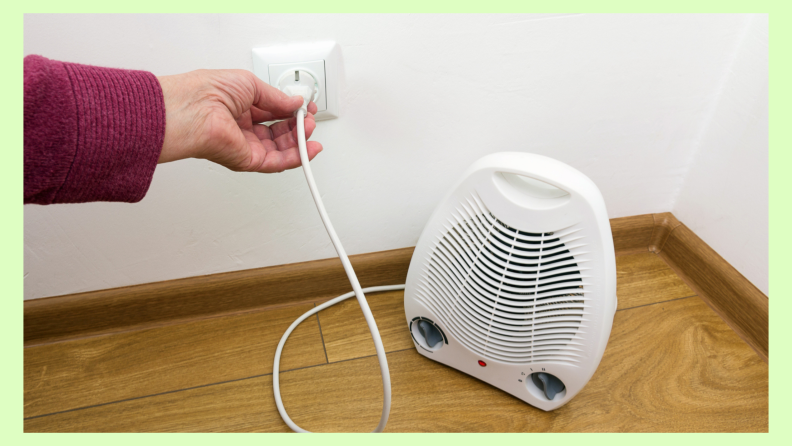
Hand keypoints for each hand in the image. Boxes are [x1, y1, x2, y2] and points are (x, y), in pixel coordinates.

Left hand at [156, 69, 321, 172]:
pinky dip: (296, 157)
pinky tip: (308, 149)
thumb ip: (276, 97)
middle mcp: (242, 128)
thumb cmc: (206, 92)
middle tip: (309, 118)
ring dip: (300, 141)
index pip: (273, 113)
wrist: (192, 109)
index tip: (305, 106)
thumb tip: (295, 103)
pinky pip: (276, 163)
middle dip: (298, 126)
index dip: (291, 110)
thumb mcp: (250, 84)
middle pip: (279, 132)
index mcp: (240, 108)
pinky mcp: (247, 161)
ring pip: (281, 149)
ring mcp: (245, 146)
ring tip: (310, 129)